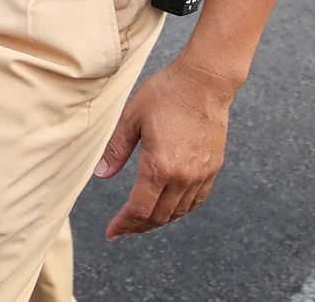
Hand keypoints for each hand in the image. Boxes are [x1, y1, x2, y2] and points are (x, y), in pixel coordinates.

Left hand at [93, 58, 235, 239]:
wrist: (205, 81)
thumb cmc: (167, 93)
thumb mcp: (132, 117)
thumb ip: (116, 149)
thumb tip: (101, 174)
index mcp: (160, 167)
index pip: (139, 209)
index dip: (124, 225)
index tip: (112, 233)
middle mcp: (183, 177)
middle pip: (159, 216)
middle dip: (138, 226)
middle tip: (123, 229)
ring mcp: (201, 174)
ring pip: (178, 212)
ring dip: (158, 220)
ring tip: (142, 220)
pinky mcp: (213, 168)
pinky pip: (196, 200)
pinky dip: (180, 210)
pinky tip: (169, 207)